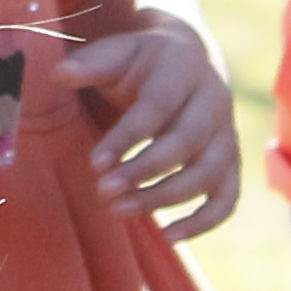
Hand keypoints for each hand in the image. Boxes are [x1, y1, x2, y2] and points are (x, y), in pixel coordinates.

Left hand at [65, 12, 242, 237]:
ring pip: (207, 175)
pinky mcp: (231, 164)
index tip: (95, 164)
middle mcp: (215, 100)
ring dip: (164, 199)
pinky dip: (203, 222)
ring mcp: (227, 135)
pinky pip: (227, 199)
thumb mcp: (115, 54)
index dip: (127, 138)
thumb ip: (89, 65)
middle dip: (143, 172)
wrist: (186, 62)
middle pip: (186, 143)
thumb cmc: (139, 63)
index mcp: (184, 67)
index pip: (158, 107)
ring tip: (119, 210)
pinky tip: (168, 236)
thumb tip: (59, 75)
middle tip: (103, 192)